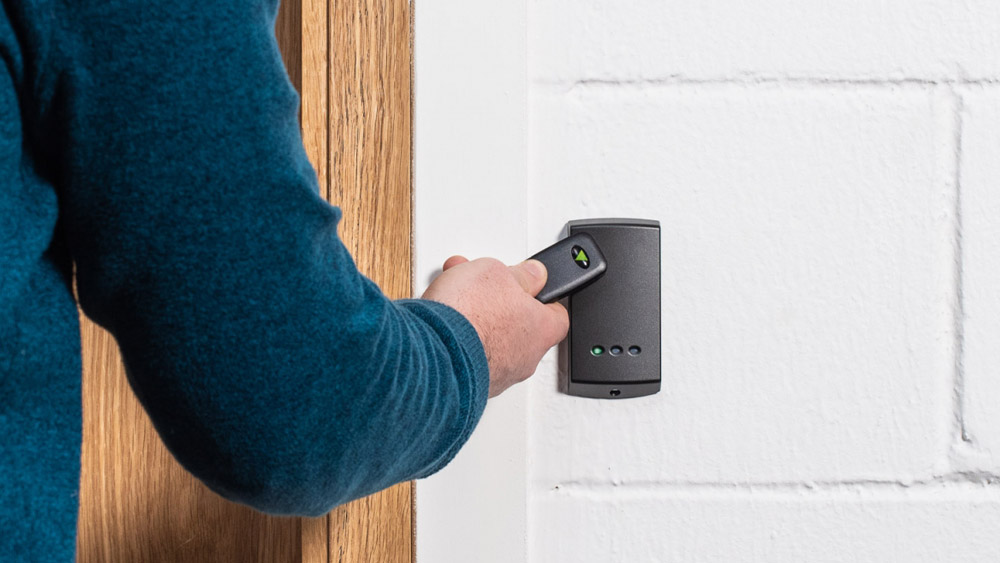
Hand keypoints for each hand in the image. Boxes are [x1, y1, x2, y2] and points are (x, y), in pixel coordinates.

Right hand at [422, 256, 568, 396]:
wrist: (431, 351)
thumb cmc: (469, 315)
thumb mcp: (497, 272)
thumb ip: (521, 274)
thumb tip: (533, 274)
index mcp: (541, 329)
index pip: (557, 315)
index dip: (543, 297)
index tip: (531, 286)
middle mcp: (524, 359)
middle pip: (520, 327)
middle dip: (499, 305)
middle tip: (481, 288)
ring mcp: (497, 376)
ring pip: (491, 343)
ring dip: (476, 321)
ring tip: (452, 298)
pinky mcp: (469, 386)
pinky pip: (469, 358)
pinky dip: (458, 341)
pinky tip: (442, 323)